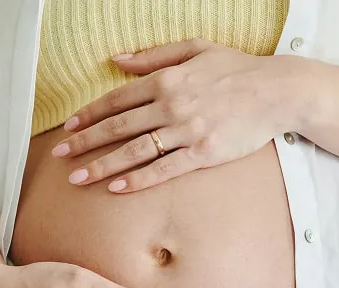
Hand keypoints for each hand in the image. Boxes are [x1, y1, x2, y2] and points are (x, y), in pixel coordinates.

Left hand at [51, 38, 295, 192]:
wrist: (278, 91)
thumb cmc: (238, 68)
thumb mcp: (196, 48)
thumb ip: (154, 55)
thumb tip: (118, 60)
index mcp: (167, 79)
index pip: (117, 99)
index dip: (90, 114)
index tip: (69, 128)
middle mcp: (172, 105)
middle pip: (119, 126)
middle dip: (85, 142)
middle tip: (60, 156)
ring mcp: (187, 131)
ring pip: (135, 150)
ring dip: (103, 165)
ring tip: (78, 179)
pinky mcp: (204, 153)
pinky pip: (164, 169)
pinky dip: (138, 179)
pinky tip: (117, 188)